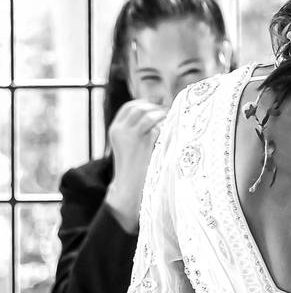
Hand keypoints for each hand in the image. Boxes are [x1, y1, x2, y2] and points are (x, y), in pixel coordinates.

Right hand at [104, 100, 166, 232]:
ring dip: (163, 116)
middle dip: (156, 108)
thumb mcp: (132, 143)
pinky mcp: (142, 143)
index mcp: (115, 129)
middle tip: (169, 114)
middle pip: (140, 108)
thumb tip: (161, 105)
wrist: (128, 188)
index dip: (145, 103)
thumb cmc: (136, 165)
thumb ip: (141, 126)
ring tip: (172, 122)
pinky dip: (166, 127)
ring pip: (149, 115)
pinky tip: (172, 132)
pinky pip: (157, 127)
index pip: (130, 106)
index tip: (158, 107)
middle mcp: (120, 130)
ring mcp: (130, 136)